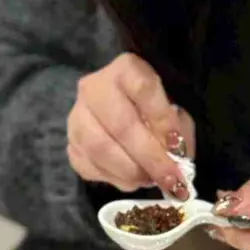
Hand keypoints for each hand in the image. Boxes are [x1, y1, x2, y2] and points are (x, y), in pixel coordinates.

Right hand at [67, 53, 194, 198]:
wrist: (121, 106)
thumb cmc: (154, 106)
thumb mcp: (174, 107)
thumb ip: (179, 128)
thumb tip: (177, 157)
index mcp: (126, 69)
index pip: (144, 89)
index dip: (162, 120)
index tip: (178, 146)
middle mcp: (94, 88)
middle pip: (121, 125)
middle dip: (150, 158)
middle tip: (172, 180)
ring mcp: (77, 117)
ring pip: (101, 149)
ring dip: (132, 172)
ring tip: (152, 180)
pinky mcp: (70, 144)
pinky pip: (89, 166)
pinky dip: (115, 179)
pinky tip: (133, 180)